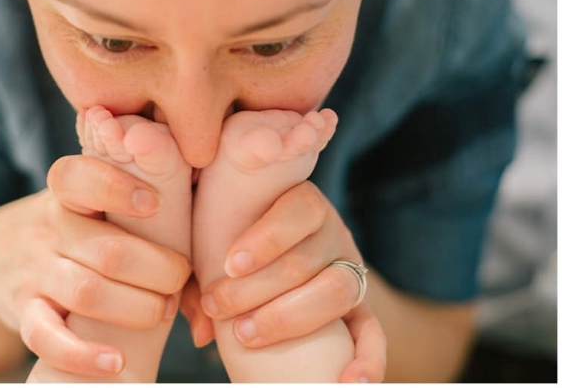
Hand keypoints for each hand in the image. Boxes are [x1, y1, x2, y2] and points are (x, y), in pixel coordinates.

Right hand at [0, 154, 190, 376]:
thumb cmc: (72, 227)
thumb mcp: (90, 204)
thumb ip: (140, 214)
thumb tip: (206, 267)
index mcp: (67, 192)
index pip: (79, 178)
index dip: (118, 188)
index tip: (155, 202)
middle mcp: (48, 229)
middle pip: (108, 249)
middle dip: (158, 269)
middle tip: (178, 278)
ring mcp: (34, 272)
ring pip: (87, 292)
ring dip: (136, 308)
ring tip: (161, 311)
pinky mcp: (24, 313)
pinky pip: (47, 337)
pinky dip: (83, 355)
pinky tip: (116, 362)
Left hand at [194, 180, 385, 381]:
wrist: (280, 264)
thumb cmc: (236, 251)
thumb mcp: (216, 248)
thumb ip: (201, 280)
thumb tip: (201, 332)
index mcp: (302, 204)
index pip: (299, 209)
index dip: (266, 237)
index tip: (229, 265)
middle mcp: (334, 234)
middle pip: (308, 258)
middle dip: (257, 288)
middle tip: (218, 308)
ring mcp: (351, 271)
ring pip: (337, 290)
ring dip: (288, 318)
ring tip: (246, 334)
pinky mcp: (363, 310)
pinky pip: (374, 333)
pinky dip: (367, 360)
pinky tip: (348, 382)